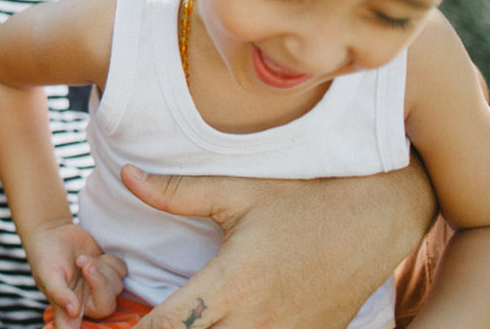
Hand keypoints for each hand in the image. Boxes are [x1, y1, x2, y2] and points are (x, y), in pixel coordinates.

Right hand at [26, 221, 126, 328]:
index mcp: (69, 309)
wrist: (54, 232)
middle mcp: (86, 302)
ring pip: (116, 286)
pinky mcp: (109, 272)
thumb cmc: (45, 255)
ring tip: (82, 258)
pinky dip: (110, 261)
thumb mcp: (47, 273)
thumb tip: (73, 311)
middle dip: (99, 282)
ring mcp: (100, 288)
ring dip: (101, 267)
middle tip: (83, 263)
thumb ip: (59, 293)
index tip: (80, 315)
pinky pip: (121, 272)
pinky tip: (95, 256)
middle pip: (106, 306)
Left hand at [121, 163, 432, 327]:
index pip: (170, 325)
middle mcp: (258, 320)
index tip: (114, 326)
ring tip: (184, 321)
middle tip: (147, 323)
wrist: (375, 221)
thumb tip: (126, 176)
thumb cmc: (302, 202)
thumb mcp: (238, 192)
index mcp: (233, 284)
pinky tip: (223, 325)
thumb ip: (177, 192)